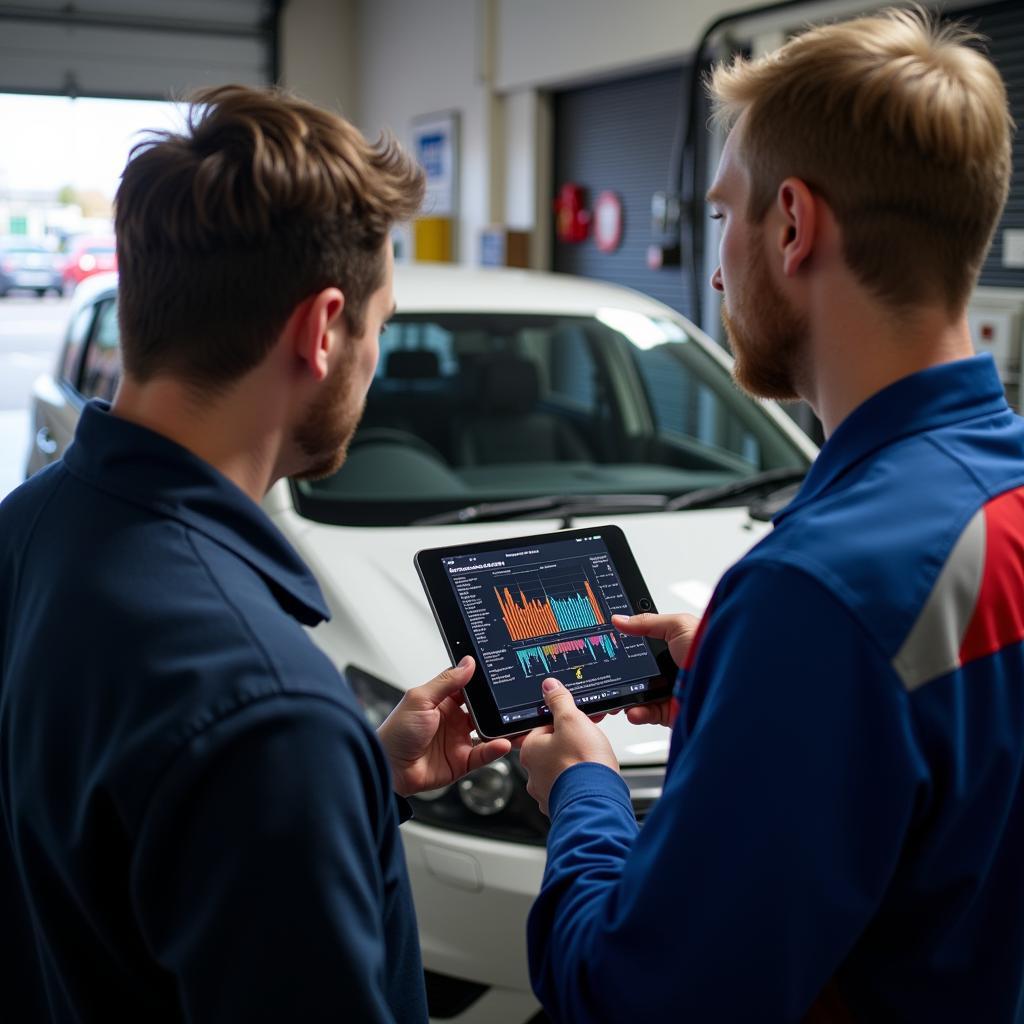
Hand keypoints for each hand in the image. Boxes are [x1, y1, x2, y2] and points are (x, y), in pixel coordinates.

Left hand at [377, 657, 510, 797]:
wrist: (388, 768)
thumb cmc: (396, 732)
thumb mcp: (420, 699)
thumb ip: (446, 681)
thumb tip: (467, 662)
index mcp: (442, 702)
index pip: (469, 688)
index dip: (483, 682)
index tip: (500, 675)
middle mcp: (453, 720)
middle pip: (483, 709)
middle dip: (497, 705)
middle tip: (513, 699)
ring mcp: (459, 740)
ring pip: (488, 731)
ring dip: (501, 727)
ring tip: (513, 721)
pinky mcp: (462, 761)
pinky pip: (484, 754)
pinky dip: (495, 749)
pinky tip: (502, 742)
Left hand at [519, 677, 618, 815]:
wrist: (598, 800)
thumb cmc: (583, 763)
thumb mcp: (572, 720)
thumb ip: (559, 701)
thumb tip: (550, 687)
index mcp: (530, 750)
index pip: (544, 727)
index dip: (565, 723)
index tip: (578, 724)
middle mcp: (533, 773)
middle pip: (553, 749)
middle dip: (571, 744)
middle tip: (587, 743)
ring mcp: (546, 792)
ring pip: (561, 770)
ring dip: (576, 765)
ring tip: (591, 762)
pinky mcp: (562, 806)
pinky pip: (570, 788)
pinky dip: (580, 783)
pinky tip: (591, 778)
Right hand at [612, 611, 699, 726]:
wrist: (727, 677)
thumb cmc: (709, 647)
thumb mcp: (677, 625)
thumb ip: (647, 623)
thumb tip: (620, 619)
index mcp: (670, 649)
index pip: (641, 650)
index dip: (625, 652)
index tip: (609, 650)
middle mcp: (668, 670)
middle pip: (636, 675)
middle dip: (620, 678)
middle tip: (607, 677)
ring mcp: (668, 692)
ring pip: (638, 696)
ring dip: (625, 698)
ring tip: (617, 696)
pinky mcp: (670, 711)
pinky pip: (648, 713)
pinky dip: (638, 713)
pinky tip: (633, 710)